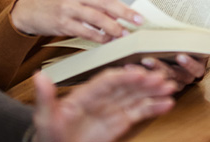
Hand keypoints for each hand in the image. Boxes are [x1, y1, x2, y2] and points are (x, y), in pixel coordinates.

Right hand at [11, 0, 145, 42]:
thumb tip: (122, 8)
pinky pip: (84, 31)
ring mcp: (67, 8)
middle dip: (124, 10)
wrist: (29, 10)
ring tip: (124, 34)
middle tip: (138, 20)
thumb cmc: (57, 1)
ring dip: (113, 27)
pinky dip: (98, 36)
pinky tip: (107, 40)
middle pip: (105, 0)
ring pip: (96, 17)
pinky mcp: (61, 23)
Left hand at [32, 67, 174, 141]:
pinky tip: (167, 104)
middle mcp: (101, 99)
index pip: (107, 81)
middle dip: (145, 82)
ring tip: (171, 88)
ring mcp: (111, 110)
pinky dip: (153, 108)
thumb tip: (39, 76)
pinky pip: (138, 113)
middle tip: (162, 78)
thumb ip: (45, 97)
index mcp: (85, 94)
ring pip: (136, 97)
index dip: (124, 77)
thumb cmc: (49, 135)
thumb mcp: (44, 118)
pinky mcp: (119, 123)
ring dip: (153, 92)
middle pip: (126, 87)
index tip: (139, 73)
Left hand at [138, 27, 209, 89]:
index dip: (188, 64)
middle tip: (149, 59)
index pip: (195, 70)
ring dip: (146, 72)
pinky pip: (143, 80)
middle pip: (172, 77)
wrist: (172, 45)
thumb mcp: (204, 39)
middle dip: (161, 69)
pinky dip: (135, 73)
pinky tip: (125, 64)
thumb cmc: (189, 43)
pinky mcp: (151, 81)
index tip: (180, 54)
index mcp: (195, 68)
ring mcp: (166, 80)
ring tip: (135, 61)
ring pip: (156, 80)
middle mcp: (181, 77)